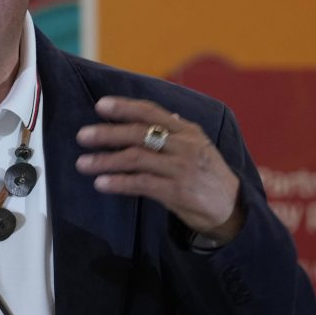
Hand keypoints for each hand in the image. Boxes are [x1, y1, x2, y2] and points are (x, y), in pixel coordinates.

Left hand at [75, 96, 242, 242]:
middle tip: (82, 136)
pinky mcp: (178, 192)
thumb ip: (175, 132)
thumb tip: (156, 115)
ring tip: (83, 163)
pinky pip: (142, 184)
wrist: (233, 209)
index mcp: (188, 131)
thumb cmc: (209, 175)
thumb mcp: (198, 147)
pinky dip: (119, 182)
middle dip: (107, 133)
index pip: (152, 112)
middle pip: (139, 133)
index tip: (100, 105)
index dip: (125, 107)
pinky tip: (101, 183)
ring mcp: (181, 168)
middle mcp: (185, 145)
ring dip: (106, 160)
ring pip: (136, 159)